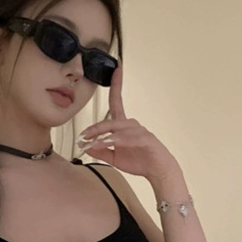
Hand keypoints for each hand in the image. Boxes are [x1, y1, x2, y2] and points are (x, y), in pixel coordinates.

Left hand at [75, 63, 178, 181]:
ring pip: (119, 128)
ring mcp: (140, 131)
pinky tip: (109, 143)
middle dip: (95, 128)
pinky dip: (117, 140)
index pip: (117, 103)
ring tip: (92, 143)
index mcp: (123, 127)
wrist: (159, 171)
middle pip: (111, 120)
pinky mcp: (146, 139)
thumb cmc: (140, 161)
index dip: (117, 85)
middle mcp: (131, 125)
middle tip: (82, 137)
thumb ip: (100, 151)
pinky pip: (129, 138)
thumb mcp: (114, 158)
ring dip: (103, 135)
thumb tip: (85, 146)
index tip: (116, 70)